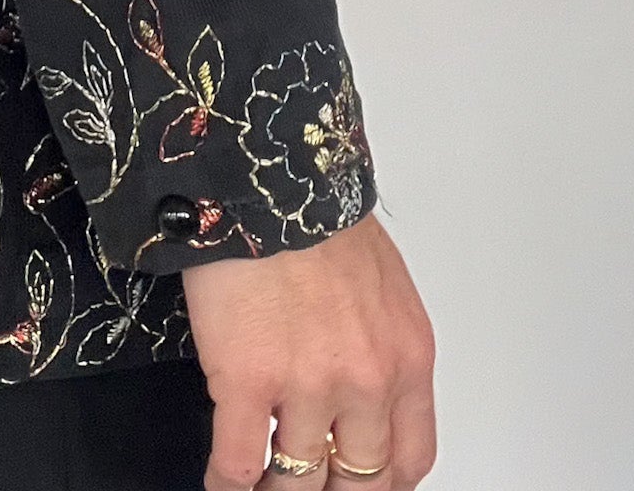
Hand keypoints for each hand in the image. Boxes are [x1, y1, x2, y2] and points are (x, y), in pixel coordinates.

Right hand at [181, 212, 435, 490]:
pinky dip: (229, 483)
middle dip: (333, 489)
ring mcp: (307, 387)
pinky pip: (240, 464)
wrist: (265, 175)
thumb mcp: (379, 282)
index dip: (381, 481)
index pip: (409, 457)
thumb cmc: (314, 210)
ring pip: (298, 482)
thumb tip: (359, 377)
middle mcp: (366, 382)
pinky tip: (224, 481)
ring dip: (279, 488)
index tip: (358, 481)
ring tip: (263, 486)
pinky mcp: (248, 381)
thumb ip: (378, 342)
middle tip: (313, 485)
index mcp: (405, 356)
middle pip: (360, 482)